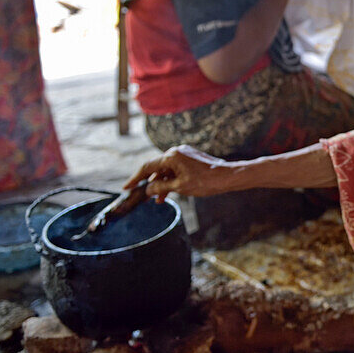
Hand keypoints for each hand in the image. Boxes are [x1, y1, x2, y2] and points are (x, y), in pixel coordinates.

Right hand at [124, 145, 242, 200]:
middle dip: (148, 182)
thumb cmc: (205, 182)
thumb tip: (147, 190)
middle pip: (156, 167)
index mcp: (172, 156)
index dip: (135, 178)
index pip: (147, 167)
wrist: (227, 177)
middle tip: (139, 195)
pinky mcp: (190, 159)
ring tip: (157, 200)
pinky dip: (170, 180)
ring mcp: (184, 154)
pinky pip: (175, 170)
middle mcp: (176, 152)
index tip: (126, 188)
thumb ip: (160, 188)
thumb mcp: (179, 187)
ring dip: (160, 184)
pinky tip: (167, 193)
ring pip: (166, 170)